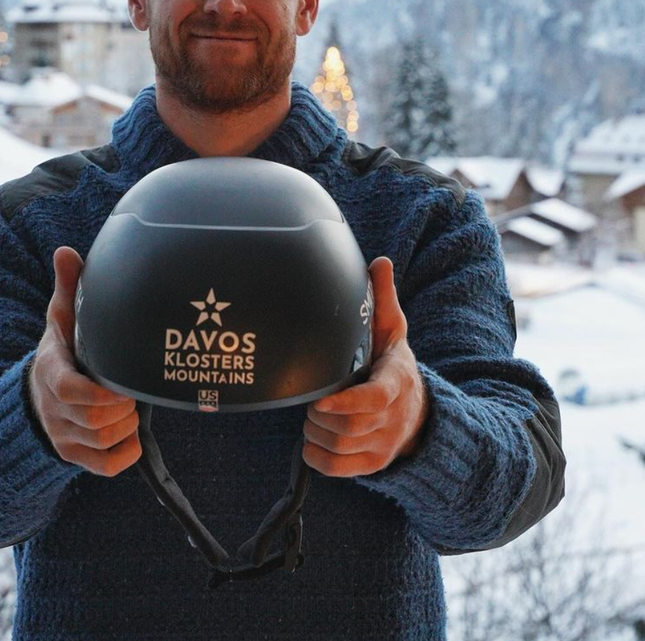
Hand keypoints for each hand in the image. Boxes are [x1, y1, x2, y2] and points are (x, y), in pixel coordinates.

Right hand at [29, 246, 141, 476]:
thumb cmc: (61, 350)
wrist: (36, 394)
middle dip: (123, 409)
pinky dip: (123, 456)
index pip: (69, 389)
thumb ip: (67, 286)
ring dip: (126, 429)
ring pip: (102, 443)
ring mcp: (62, 435)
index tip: (121, 384)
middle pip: (94, 420)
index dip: (99, 393)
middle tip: (135, 393)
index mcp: (52, 371)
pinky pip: (105, 467)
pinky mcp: (72, 455)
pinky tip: (131, 437)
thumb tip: (66, 251)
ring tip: (133, 409)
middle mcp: (54, 408)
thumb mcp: (61, 318)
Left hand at [302, 256, 428, 476]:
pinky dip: (318, 459)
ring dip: (316, 435)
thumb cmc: (393, 364)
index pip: (376, 398)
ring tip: (312, 418)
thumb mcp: (393, 330)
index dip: (346, 403)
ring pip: (341, 449)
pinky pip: (339, 470)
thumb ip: (383, 298)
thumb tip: (379, 261)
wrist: (420, 412)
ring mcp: (384, 443)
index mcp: (396, 381)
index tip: (321, 401)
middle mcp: (392, 416)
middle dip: (320, 417)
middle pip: (350, 427)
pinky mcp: (374, 463)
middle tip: (310, 402)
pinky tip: (312, 442)